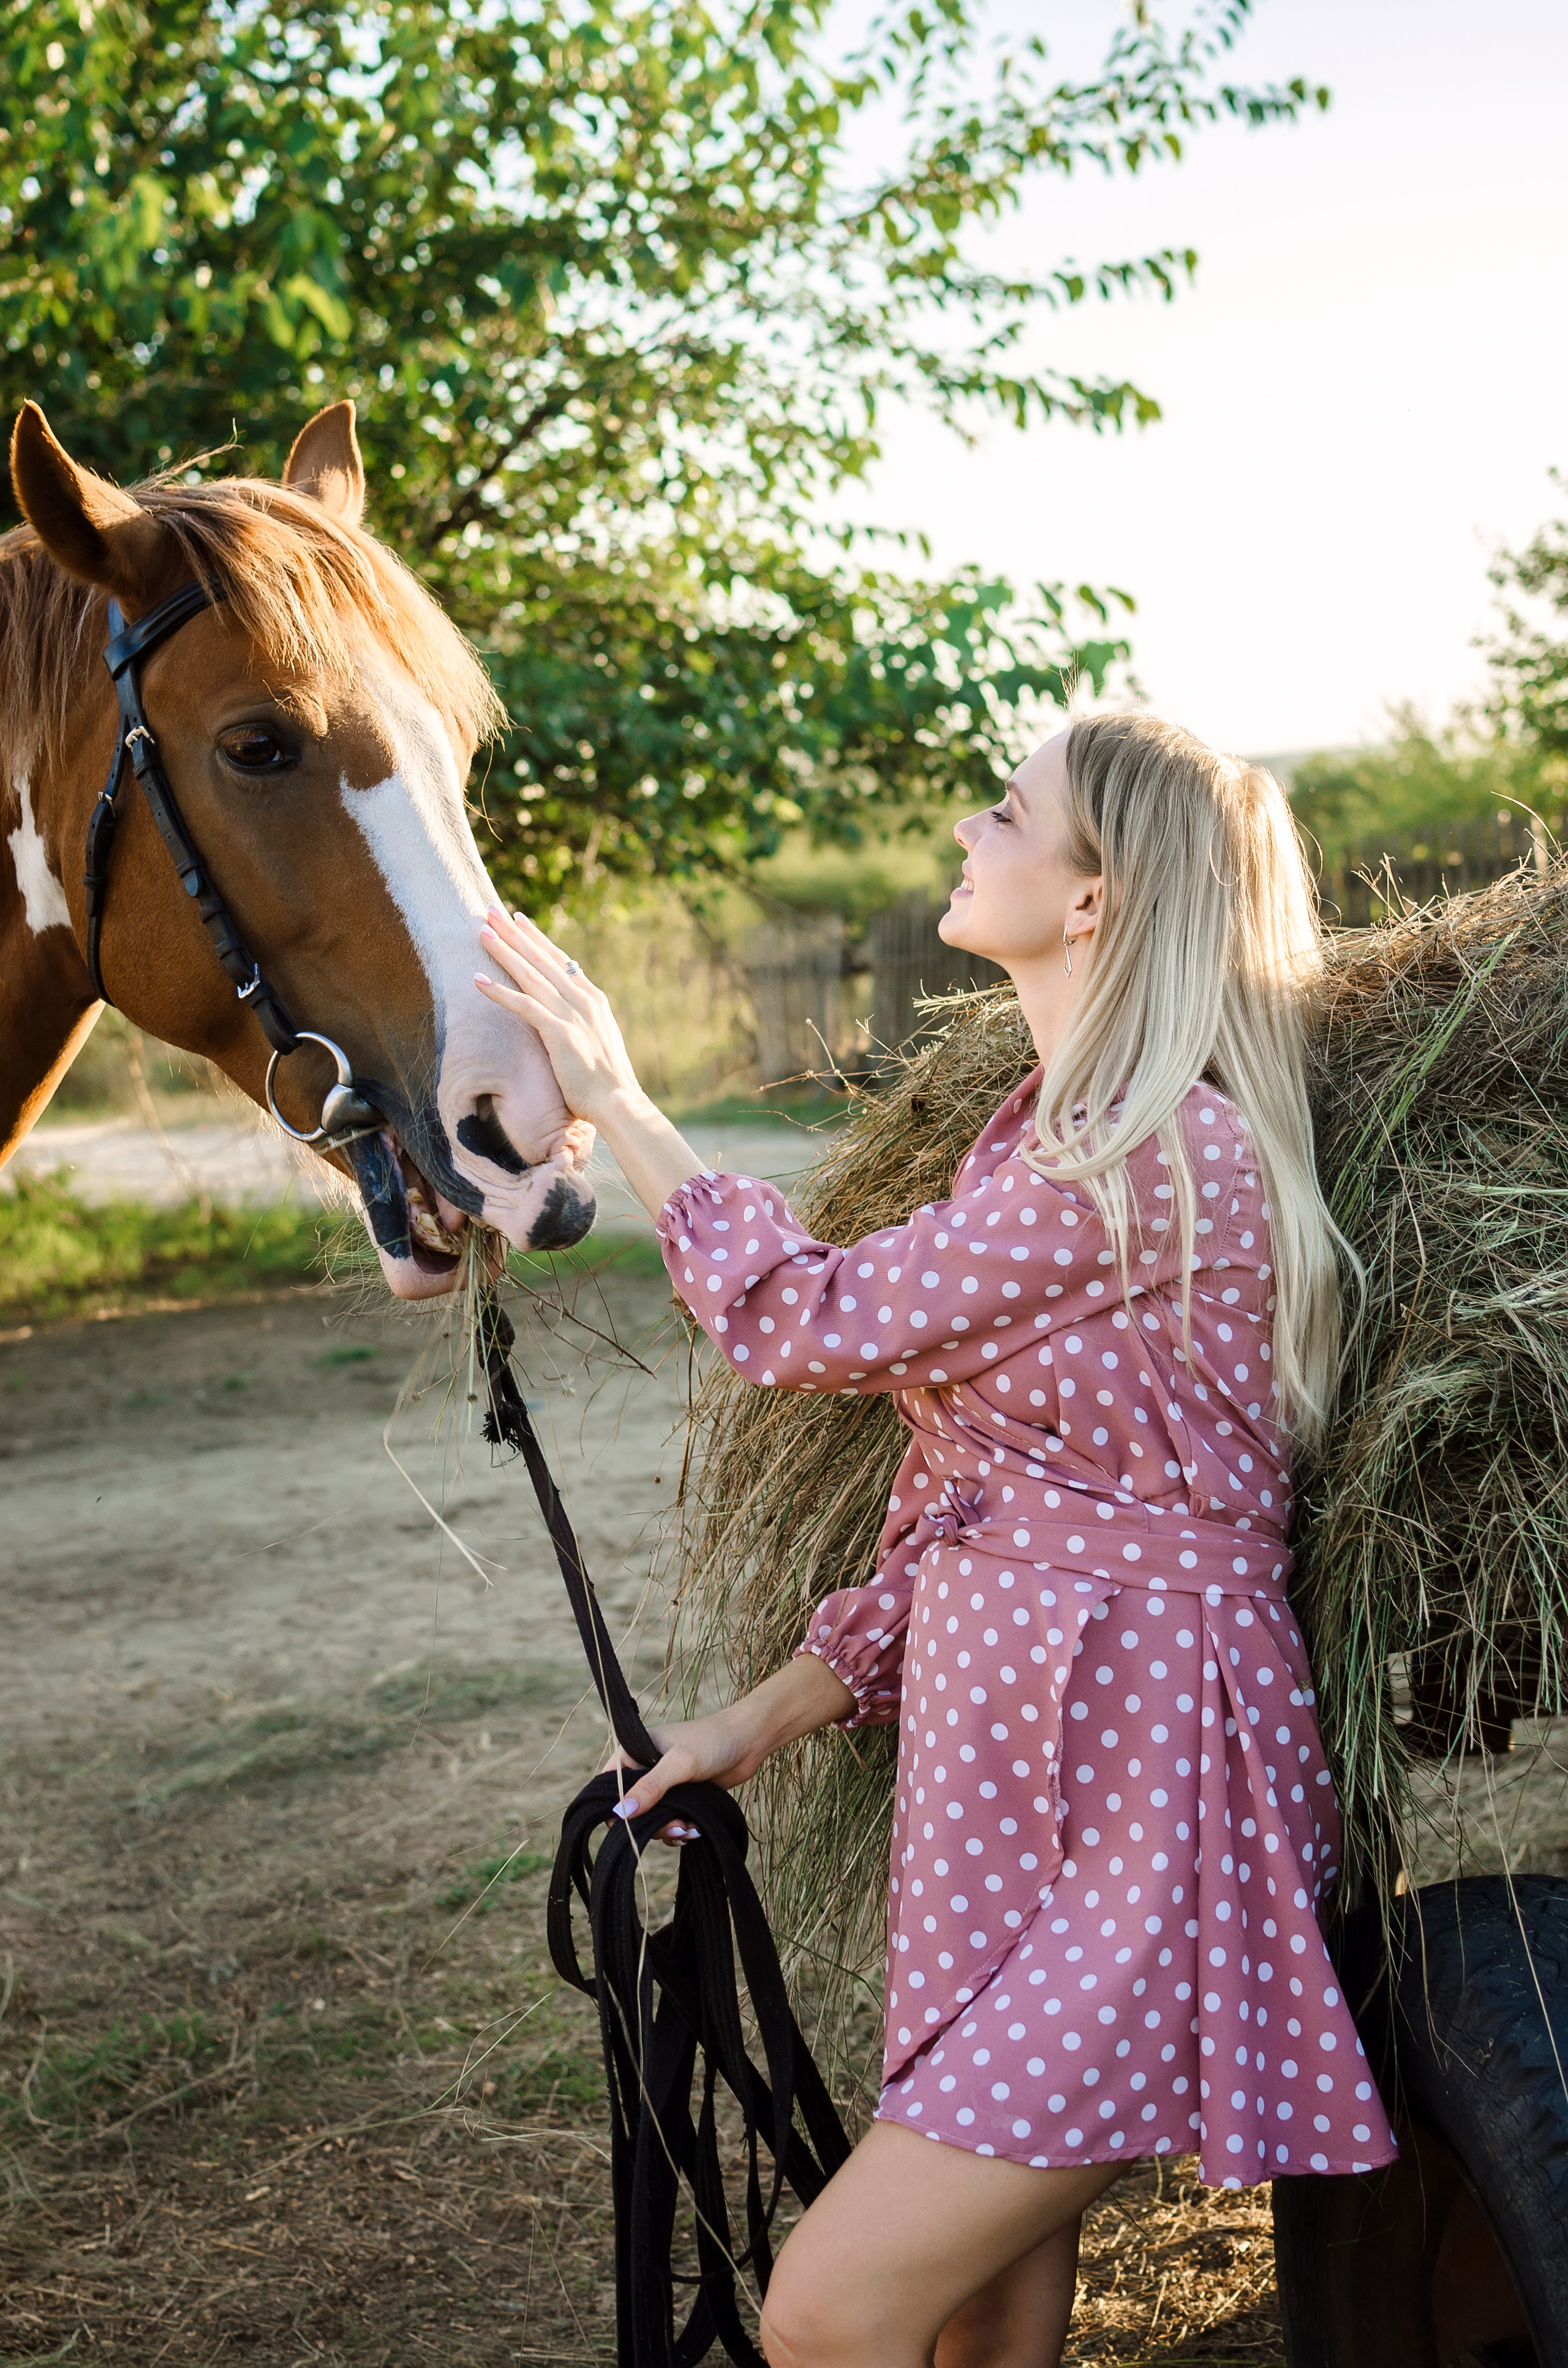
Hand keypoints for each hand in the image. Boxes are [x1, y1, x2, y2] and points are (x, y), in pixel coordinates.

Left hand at [475, 908, 643, 1127]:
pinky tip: (477, 980)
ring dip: (504, 952)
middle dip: (515, 934)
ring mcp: (572, 1014)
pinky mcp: (559, 1032)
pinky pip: (524, 1006)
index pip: (560, 960)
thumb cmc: (608, 1083)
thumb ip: (585, 1023)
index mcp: (593, 999)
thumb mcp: (599, 1042)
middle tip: (491, 911)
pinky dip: (499, 992)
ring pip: (531, 975)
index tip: (518, 920)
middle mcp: (583, 1000)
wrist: (619, 1102)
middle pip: (542, 959)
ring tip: (481, 932)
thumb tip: (572, 1019)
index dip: (537, 938)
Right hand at [603, 1708, 775, 1846]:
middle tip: (674, 1826)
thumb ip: (651, 1787)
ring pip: (651, 1819)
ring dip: (668, 1829)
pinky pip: (669, 1821)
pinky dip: (679, 1829)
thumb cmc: (712, 1741)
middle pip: (631, 1809)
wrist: (748, 1741)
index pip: (609, 1786)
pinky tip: (695, 1829)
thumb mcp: (680, 1763)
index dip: (616, 1808)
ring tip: (689, 1829)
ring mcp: (663, 1785)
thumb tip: (621, 1812)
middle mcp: (644, 1769)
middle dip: (651, 1824)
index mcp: (633, 1752)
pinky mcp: (680, 1797)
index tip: (631, 1826)